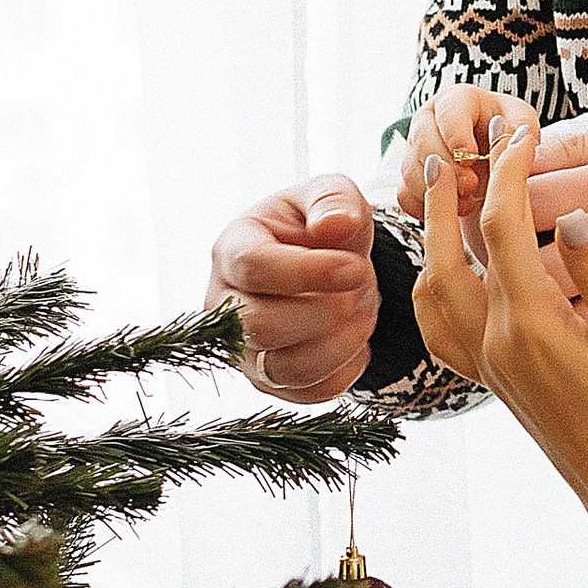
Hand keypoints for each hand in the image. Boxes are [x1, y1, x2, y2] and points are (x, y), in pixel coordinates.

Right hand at [209, 176, 380, 400]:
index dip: (308, 272)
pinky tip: (355, 337)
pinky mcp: (268, 382)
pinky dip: (346, 370)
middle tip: (361, 287)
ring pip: (288, 369)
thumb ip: (334, 200)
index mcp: (232, 248)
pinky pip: (309, 393)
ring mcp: (242, 349)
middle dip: (328, 310)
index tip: (355, 266)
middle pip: (263, 325)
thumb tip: (333, 226)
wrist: (329, 266)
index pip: (253, 268)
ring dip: (341, 343)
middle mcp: (224, 304)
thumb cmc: (322, 225)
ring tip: (362, 311)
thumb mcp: (332, 194)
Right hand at [393, 83, 535, 221]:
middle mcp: (429, 121)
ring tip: (467, 204)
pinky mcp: (411, 177)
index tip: (470, 154)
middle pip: (422, 139)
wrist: (492, 155)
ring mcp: (415, 149)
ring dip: (436, 189)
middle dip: (446, 165)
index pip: (449, 111)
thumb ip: (522, 126)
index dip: (456, 133)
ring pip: (410, 168)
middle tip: (470, 186)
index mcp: (456, 100)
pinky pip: (404, 194)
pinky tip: (450, 214)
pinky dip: (424, 207)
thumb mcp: (520, 122)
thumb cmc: (506, 131)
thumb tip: (515, 135)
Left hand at [413, 127, 587, 573]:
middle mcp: (498, 344)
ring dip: (431, 241)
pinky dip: (434, 290)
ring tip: (440, 203)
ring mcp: (490, 366)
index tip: (519, 131)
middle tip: (450, 152)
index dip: (508, 171)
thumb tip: (578, 216)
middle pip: (449, 255)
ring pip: (433, 292)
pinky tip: (449, 276)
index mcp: (534, 325)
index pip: (503, 229)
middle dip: (447, 197)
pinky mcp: (495, 381)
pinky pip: (440, 330)